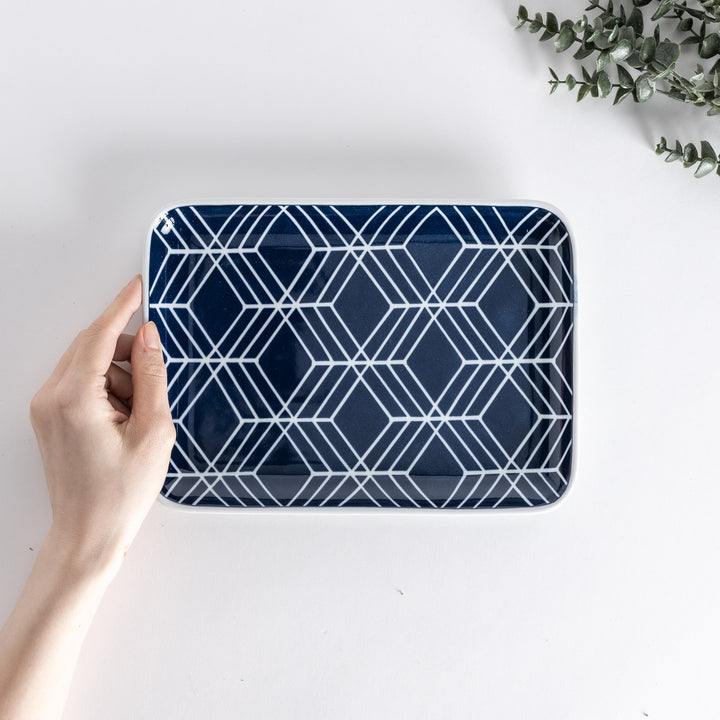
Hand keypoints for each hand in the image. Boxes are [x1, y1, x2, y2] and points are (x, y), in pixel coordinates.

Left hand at [29, 275, 175, 575]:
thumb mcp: (153, 430)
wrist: (89, 534)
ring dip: (117, 375)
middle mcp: (50, 398)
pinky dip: (106, 389)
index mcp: (74, 399)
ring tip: (138, 416)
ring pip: (86, 364)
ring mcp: (45, 408)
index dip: (122, 307)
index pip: (98, 335)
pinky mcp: (49, 418)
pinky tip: (124, 419)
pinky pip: (79, 383)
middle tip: (153, 376)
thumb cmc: (121, 492)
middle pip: (90, 346)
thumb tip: (148, 337)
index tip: (138, 287)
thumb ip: (151, 376)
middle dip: (126, 351)